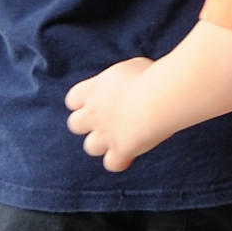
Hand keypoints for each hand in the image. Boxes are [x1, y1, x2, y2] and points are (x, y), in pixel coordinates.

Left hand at [64, 56, 167, 171]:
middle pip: (75, 124)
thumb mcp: (132, 66)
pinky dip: (119, 162)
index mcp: (95, 89)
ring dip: (101, 145)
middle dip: (87, 125)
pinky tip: (131, 155)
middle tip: (106, 122)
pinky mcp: (120, 150)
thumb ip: (122, 78)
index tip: (97, 101)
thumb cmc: (150, 77)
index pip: (73, 98)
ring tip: (118, 140)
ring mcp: (105, 134)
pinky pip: (112, 164)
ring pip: (90, 147)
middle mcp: (94, 113)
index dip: (82, 102)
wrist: (158, 98)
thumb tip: (131, 79)